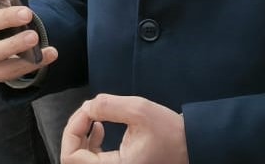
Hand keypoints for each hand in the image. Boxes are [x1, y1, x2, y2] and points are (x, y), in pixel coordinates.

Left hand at [61, 94, 186, 163]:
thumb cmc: (171, 132)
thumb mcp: (139, 110)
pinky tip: (99, 127)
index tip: (87, 112)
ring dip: (81, 137)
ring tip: (92, 118)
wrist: (193, 146)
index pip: (72, 158)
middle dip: (75, 133)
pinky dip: (90, 144)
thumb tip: (86, 108)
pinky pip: (94, 160)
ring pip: (82, 160)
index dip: (72, 130)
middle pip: (74, 160)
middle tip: (87, 113)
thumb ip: (107, 106)